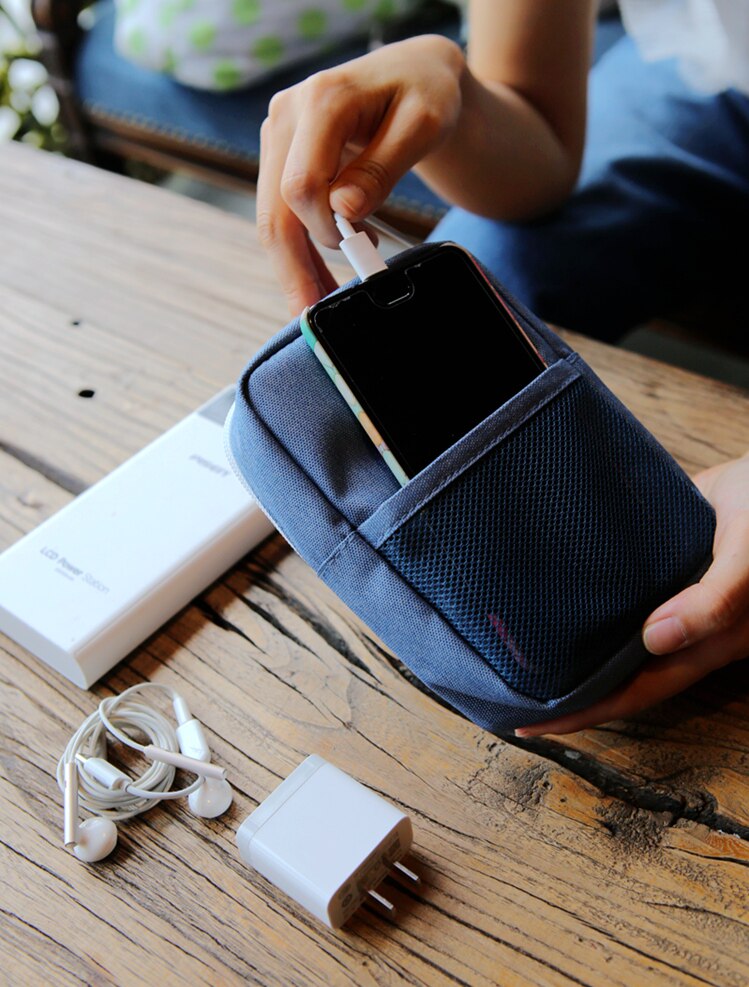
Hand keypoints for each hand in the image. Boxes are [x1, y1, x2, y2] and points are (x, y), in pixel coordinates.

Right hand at [256, 34, 464, 315]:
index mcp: (321, 101)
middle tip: (313, 314)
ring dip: (297, 261)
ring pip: (273, 215)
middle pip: (275, 209)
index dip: (325, 231)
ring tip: (323, 299)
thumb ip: (383, 168)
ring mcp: (279, 133)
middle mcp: (287, 114)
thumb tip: (343, 213)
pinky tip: (325, 269)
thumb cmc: (427, 92)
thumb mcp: (423, 125)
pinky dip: (302, 243)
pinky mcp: (282, 151)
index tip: (362, 255)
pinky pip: (282, 209)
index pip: (302, 185)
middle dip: (294, 267)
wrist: (415, 70)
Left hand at [515, 452, 748, 736]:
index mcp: (705, 644)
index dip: (585, 712)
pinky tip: (554, 593)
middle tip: (510, 694)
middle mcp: (684, 630)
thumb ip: (716, 602)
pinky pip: (621, 591)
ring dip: (576, 650)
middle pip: (618, 674)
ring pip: (617, 638)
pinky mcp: (663, 563)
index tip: (529, 724)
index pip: (634, 691)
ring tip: (521, 652)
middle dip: (569, 691)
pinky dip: (589, 599)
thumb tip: (657, 638)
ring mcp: (673, 598)